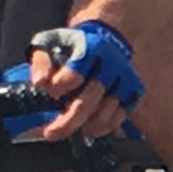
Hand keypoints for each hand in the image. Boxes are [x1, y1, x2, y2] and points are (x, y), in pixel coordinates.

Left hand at [28, 18, 141, 143]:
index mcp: (91, 47)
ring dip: (86, 125)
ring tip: (69, 130)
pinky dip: (104, 126)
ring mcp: (125, 79)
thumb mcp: (51, 43)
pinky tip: (88, 129)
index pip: (77, 72)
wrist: (106, 38)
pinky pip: (120, 115)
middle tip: (51, 133)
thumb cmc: (73, 45)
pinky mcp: (133, 91)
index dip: (62, 85)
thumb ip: (41, 61)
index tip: (51, 93)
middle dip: (69, 120)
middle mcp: (112, 64)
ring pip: (106, 111)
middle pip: (90, 99)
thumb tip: (39, 82)